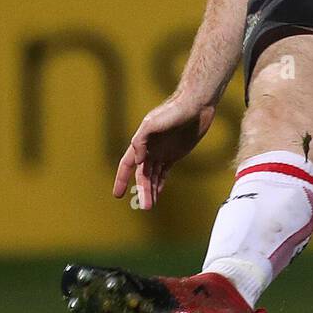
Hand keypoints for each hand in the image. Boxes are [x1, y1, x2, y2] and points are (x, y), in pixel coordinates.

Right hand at [112, 94, 216, 209]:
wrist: (195, 106)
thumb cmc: (173, 111)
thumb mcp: (152, 123)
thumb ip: (141, 140)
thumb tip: (138, 159)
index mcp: (141, 142)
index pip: (127, 164)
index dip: (121, 179)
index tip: (117, 194)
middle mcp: (149, 149)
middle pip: (142, 175)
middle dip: (142, 190)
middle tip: (145, 206)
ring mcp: (161, 153)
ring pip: (153, 176)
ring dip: (150, 190)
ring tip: (150, 205)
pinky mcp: (174, 155)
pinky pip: (164, 173)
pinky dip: (160, 184)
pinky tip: (157, 194)